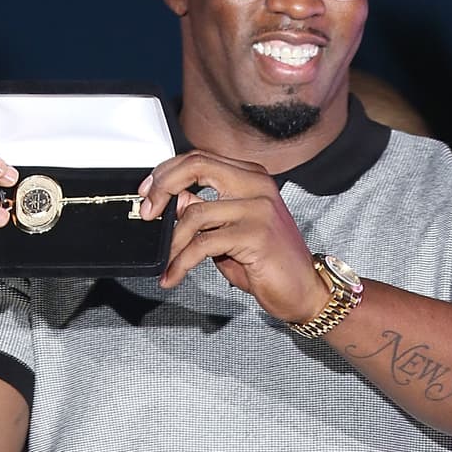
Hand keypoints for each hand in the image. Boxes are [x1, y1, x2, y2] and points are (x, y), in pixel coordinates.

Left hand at [141, 150, 329, 322]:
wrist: (305, 292)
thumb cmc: (269, 265)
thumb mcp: (229, 234)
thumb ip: (205, 213)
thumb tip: (176, 200)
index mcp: (252, 177)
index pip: (200, 159)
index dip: (167, 173)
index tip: (148, 194)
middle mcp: (257, 185)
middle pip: (196, 167)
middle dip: (162, 187)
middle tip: (146, 213)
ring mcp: (258, 208)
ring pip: (195, 213)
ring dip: (171, 242)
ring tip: (165, 262)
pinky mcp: (255, 235)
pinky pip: (203, 244)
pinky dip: (180, 262)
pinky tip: (173, 276)